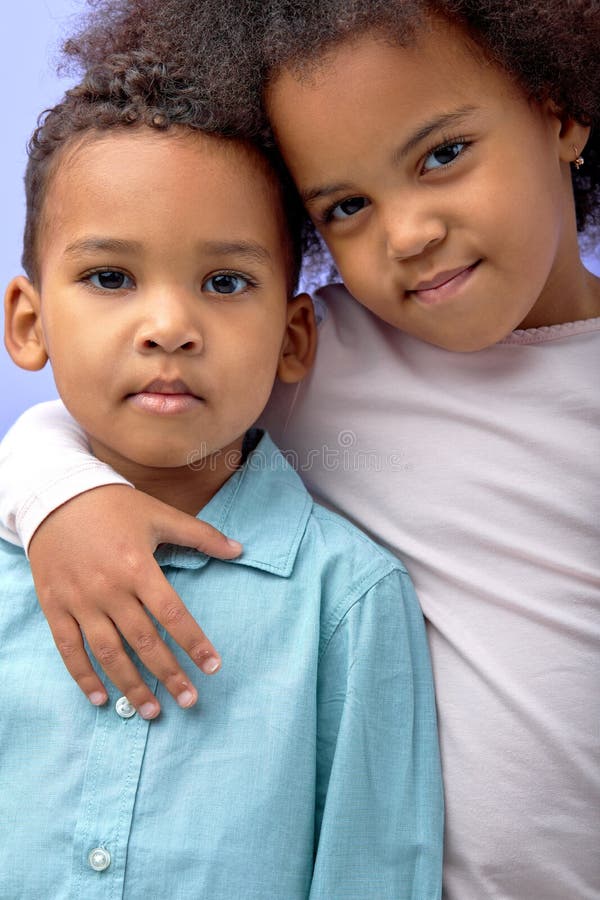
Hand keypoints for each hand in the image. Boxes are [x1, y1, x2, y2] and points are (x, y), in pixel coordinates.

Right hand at [28, 485, 241, 717]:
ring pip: (107, 653)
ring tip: (152, 711)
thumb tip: (239, 549)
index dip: (194, 643)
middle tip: (189, 701)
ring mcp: (80, 600)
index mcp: (138, 566)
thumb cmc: (113, 506)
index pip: (172, 614)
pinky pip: (69, 649)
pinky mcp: (55, 606)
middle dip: (169, 674)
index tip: (213, 667)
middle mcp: (109, 588)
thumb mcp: (159, 514)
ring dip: (130, 685)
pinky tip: (100, 699)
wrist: (55, 496)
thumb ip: (201, 535)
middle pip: (143, 641)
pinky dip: (82, 677)